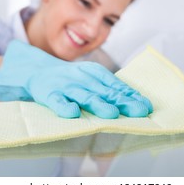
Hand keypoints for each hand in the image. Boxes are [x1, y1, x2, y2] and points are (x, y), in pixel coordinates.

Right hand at [0, 40, 152, 118]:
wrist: (38, 71)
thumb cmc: (70, 79)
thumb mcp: (91, 78)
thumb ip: (109, 89)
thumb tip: (135, 100)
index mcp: (94, 73)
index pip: (115, 85)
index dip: (130, 95)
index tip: (145, 105)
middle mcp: (82, 78)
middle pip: (104, 91)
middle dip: (122, 101)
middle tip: (138, 111)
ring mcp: (66, 86)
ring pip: (84, 95)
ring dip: (98, 104)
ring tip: (111, 114)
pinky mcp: (49, 94)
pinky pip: (57, 101)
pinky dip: (64, 107)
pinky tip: (72, 113)